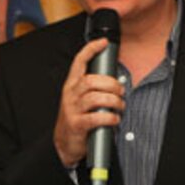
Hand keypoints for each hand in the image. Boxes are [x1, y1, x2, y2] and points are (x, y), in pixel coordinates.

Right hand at [53, 38, 124, 167]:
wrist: (64, 142)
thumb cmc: (76, 117)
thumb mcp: (80, 98)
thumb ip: (93, 88)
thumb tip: (115, 80)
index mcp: (72, 85)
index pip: (79, 62)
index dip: (90, 50)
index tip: (102, 42)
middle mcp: (70, 94)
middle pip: (91, 80)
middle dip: (111, 84)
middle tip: (121, 90)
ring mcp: (72, 109)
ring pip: (94, 98)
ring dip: (113, 100)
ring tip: (120, 105)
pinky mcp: (76, 124)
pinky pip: (95, 118)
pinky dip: (109, 118)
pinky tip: (114, 119)